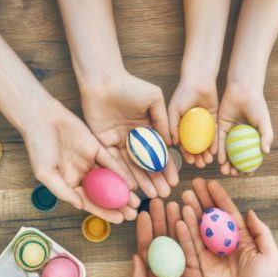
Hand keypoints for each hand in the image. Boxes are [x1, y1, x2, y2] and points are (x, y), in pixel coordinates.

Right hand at [22, 100, 139, 223]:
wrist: (41, 117)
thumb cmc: (37, 146)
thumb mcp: (45, 173)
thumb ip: (62, 190)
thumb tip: (80, 206)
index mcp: (69, 184)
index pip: (90, 202)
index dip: (104, 212)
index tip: (120, 220)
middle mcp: (82, 175)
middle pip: (103, 194)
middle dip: (119, 205)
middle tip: (134, 213)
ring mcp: (90, 162)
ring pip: (110, 180)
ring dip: (123, 191)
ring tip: (137, 202)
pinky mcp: (97, 148)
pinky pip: (111, 162)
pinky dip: (121, 172)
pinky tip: (132, 182)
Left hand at [80, 71, 178, 198]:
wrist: (103, 80)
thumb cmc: (130, 85)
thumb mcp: (154, 99)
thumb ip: (163, 121)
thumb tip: (171, 143)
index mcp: (147, 128)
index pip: (159, 153)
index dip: (166, 168)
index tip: (174, 182)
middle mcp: (133, 138)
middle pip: (146, 164)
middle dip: (155, 180)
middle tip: (164, 195)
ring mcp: (118, 141)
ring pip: (131, 166)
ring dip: (142, 181)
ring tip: (152, 196)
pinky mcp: (103, 143)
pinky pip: (114, 162)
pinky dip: (123, 174)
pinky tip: (133, 187)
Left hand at [131, 199, 215, 276]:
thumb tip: (135, 257)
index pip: (147, 249)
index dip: (145, 231)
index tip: (143, 214)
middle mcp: (167, 271)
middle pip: (163, 240)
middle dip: (160, 221)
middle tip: (158, 201)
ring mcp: (184, 272)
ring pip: (179, 242)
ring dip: (175, 223)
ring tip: (173, 204)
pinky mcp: (199, 276)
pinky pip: (194, 253)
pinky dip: (190, 237)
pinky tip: (186, 222)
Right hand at [168, 77, 218, 167]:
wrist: (198, 80)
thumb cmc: (183, 94)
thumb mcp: (173, 110)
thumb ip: (172, 126)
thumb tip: (172, 144)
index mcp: (181, 127)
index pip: (184, 144)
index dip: (186, 154)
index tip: (190, 161)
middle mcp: (192, 128)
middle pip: (195, 146)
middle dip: (198, 157)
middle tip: (201, 165)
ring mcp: (203, 125)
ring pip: (205, 143)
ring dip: (206, 153)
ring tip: (208, 161)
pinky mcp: (214, 119)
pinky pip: (215, 134)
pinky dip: (215, 143)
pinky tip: (215, 151)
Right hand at [181, 178, 277, 276]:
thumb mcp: (271, 256)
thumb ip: (261, 233)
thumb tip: (250, 212)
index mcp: (243, 239)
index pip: (229, 213)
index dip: (220, 198)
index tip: (210, 183)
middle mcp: (226, 243)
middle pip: (212, 217)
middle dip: (203, 200)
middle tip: (193, 184)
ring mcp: (212, 253)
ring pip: (200, 227)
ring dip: (192, 210)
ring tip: (184, 195)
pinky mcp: (201, 264)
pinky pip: (192, 244)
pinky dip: (186, 229)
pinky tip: (182, 215)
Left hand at [217, 84, 272, 175]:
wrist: (243, 90)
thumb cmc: (257, 105)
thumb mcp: (264, 121)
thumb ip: (267, 136)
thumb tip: (266, 152)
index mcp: (252, 138)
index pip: (251, 157)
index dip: (250, 167)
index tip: (248, 174)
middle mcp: (240, 138)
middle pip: (237, 157)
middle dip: (235, 168)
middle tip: (233, 174)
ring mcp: (230, 134)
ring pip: (227, 152)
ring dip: (226, 163)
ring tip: (225, 170)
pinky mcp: (220, 128)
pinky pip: (219, 142)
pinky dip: (219, 151)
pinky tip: (219, 160)